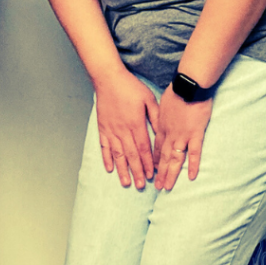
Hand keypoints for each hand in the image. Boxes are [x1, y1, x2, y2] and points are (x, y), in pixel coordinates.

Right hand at [94, 70, 159, 188]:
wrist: (108, 78)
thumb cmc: (130, 87)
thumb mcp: (148, 99)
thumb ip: (156, 117)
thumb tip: (163, 133)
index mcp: (136, 123)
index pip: (143, 148)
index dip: (148, 162)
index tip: (152, 174)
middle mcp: (122, 130)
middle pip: (131, 155)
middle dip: (137, 171)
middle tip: (141, 186)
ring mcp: (111, 130)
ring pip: (117, 154)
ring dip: (122, 170)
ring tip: (126, 183)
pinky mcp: (102, 128)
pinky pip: (104, 147)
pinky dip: (106, 158)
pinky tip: (109, 169)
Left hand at [153, 85, 212, 189]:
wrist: (189, 85)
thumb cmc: (177, 90)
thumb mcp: (163, 102)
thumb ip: (162, 114)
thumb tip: (161, 118)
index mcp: (162, 126)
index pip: (157, 147)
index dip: (154, 160)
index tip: (152, 170)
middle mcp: (170, 134)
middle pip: (164, 157)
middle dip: (160, 172)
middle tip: (157, 187)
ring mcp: (183, 135)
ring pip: (175, 159)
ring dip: (170, 174)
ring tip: (167, 187)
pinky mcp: (196, 134)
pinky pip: (194, 152)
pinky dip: (192, 165)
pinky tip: (190, 176)